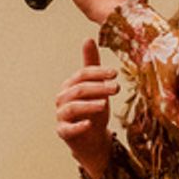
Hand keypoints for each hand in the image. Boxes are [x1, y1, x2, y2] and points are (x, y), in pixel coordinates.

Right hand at [54, 38, 118, 178]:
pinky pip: (68, 129)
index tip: (115, 73)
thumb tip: (87, 38)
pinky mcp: (63, 132)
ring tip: (104, 105)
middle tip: (116, 88)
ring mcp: (61, 116)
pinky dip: (78, 126)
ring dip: (89, 105)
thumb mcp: (97, 87)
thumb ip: (91, 65)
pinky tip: (89, 124)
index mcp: (71, 85)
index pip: (83, 75)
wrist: (92, 139)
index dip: (98, 72)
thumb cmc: (94, 110)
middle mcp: (63, 99)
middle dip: (98, 88)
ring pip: (73, 107)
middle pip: (79, 89)